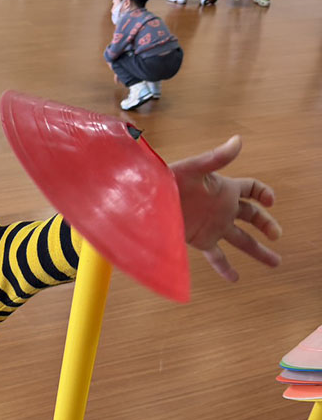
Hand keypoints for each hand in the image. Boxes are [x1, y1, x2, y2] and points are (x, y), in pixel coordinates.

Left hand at [170, 135, 280, 281]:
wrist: (144, 201)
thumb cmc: (167, 180)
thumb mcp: (193, 169)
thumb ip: (216, 158)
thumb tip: (238, 141)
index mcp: (224, 189)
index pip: (252, 189)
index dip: (264, 194)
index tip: (270, 202)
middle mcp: (221, 208)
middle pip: (253, 217)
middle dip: (267, 225)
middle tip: (276, 236)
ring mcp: (212, 226)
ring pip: (241, 240)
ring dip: (258, 251)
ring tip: (275, 263)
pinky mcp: (200, 241)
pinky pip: (217, 256)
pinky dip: (225, 267)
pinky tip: (235, 279)